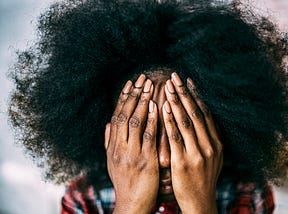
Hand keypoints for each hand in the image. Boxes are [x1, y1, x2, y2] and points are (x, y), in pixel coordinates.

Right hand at [105, 74, 158, 213]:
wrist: (131, 205)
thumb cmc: (125, 183)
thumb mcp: (112, 162)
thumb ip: (109, 142)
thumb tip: (108, 124)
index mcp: (112, 147)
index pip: (117, 117)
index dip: (123, 99)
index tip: (130, 83)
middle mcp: (118, 148)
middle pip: (124, 115)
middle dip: (134, 95)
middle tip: (142, 77)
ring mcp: (131, 154)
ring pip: (134, 122)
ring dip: (142, 101)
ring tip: (149, 85)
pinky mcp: (144, 161)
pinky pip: (148, 137)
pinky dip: (151, 119)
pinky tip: (156, 106)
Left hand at [163, 73, 222, 213]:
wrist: (201, 202)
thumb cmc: (203, 178)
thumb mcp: (213, 157)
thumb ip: (210, 138)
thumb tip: (206, 119)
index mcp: (216, 142)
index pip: (205, 113)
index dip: (196, 95)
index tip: (187, 81)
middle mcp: (210, 145)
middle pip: (196, 113)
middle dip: (184, 93)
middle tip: (174, 76)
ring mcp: (198, 153)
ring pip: (186, 121)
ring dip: (176, 101)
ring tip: (167, 86)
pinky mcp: (184, 162)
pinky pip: (176, 137)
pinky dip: (170, 120)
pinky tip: (164, 108)